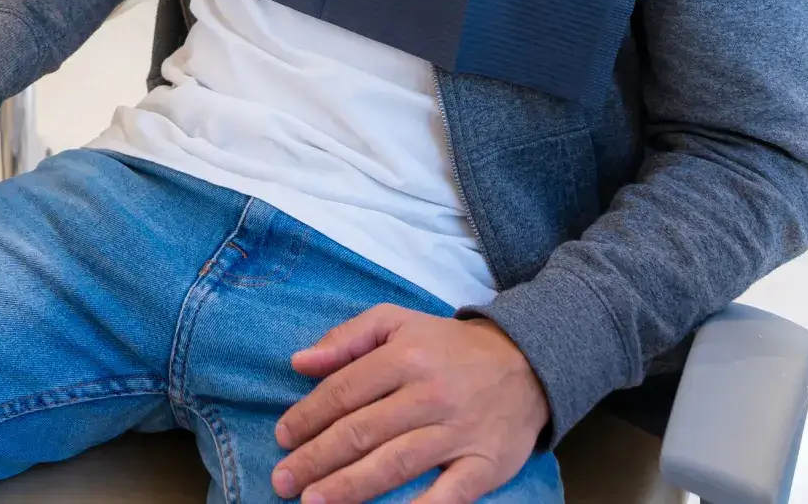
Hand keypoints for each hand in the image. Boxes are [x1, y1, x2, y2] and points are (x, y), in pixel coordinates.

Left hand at [271, 308, 548, 503]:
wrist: (525, 364)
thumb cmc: (445, 346)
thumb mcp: (396, 321)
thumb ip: (346, 338)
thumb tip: (300, 362)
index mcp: (404, 357)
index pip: (344, 390)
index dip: (308, 416)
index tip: (282, 437)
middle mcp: (428, 395)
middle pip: (362, 431)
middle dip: (317, 459)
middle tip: (283, 480)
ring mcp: (457, 433)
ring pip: (394, 464)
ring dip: (350, 487)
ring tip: (314, 502)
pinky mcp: (484, 465)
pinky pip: (448, 496)